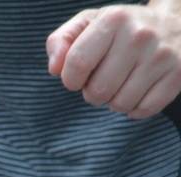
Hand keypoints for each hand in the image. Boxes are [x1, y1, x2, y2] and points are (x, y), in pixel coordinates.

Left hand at [46, 4, 180, 118]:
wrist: (175, 25)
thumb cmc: (121, 30)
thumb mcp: (90, 24)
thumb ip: (62, 41)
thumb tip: (54, 68)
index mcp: (115, 19)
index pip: (76, 65)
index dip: (71, 79)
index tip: (78, 76)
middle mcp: (140, 36)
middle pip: (97, 92)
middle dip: (94, 92)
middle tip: (105, 77)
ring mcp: (160, 57)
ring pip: (119, 105)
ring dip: (115, 101)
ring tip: (123, 81)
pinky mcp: (175, 76)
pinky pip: (141, 111)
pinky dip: (135, 107)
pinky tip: (139, 88)